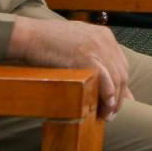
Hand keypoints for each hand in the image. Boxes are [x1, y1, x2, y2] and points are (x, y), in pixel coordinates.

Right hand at [7, 16, 133, 118]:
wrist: (29, 36)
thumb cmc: (46, 42)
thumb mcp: (76, 43)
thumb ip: (90, 56)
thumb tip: (99, 77)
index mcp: (104, 35)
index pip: (121, 64)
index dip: (122, 86)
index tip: (117, 102)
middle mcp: (105, 40)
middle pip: (122, 73)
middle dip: (120, 97)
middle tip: (112, 113)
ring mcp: (97, 47)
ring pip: (116, 79)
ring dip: (114, 102)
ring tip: (106, 115)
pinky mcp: (86, 57)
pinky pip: (106, 80)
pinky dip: (108, 96)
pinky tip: (105, 107)